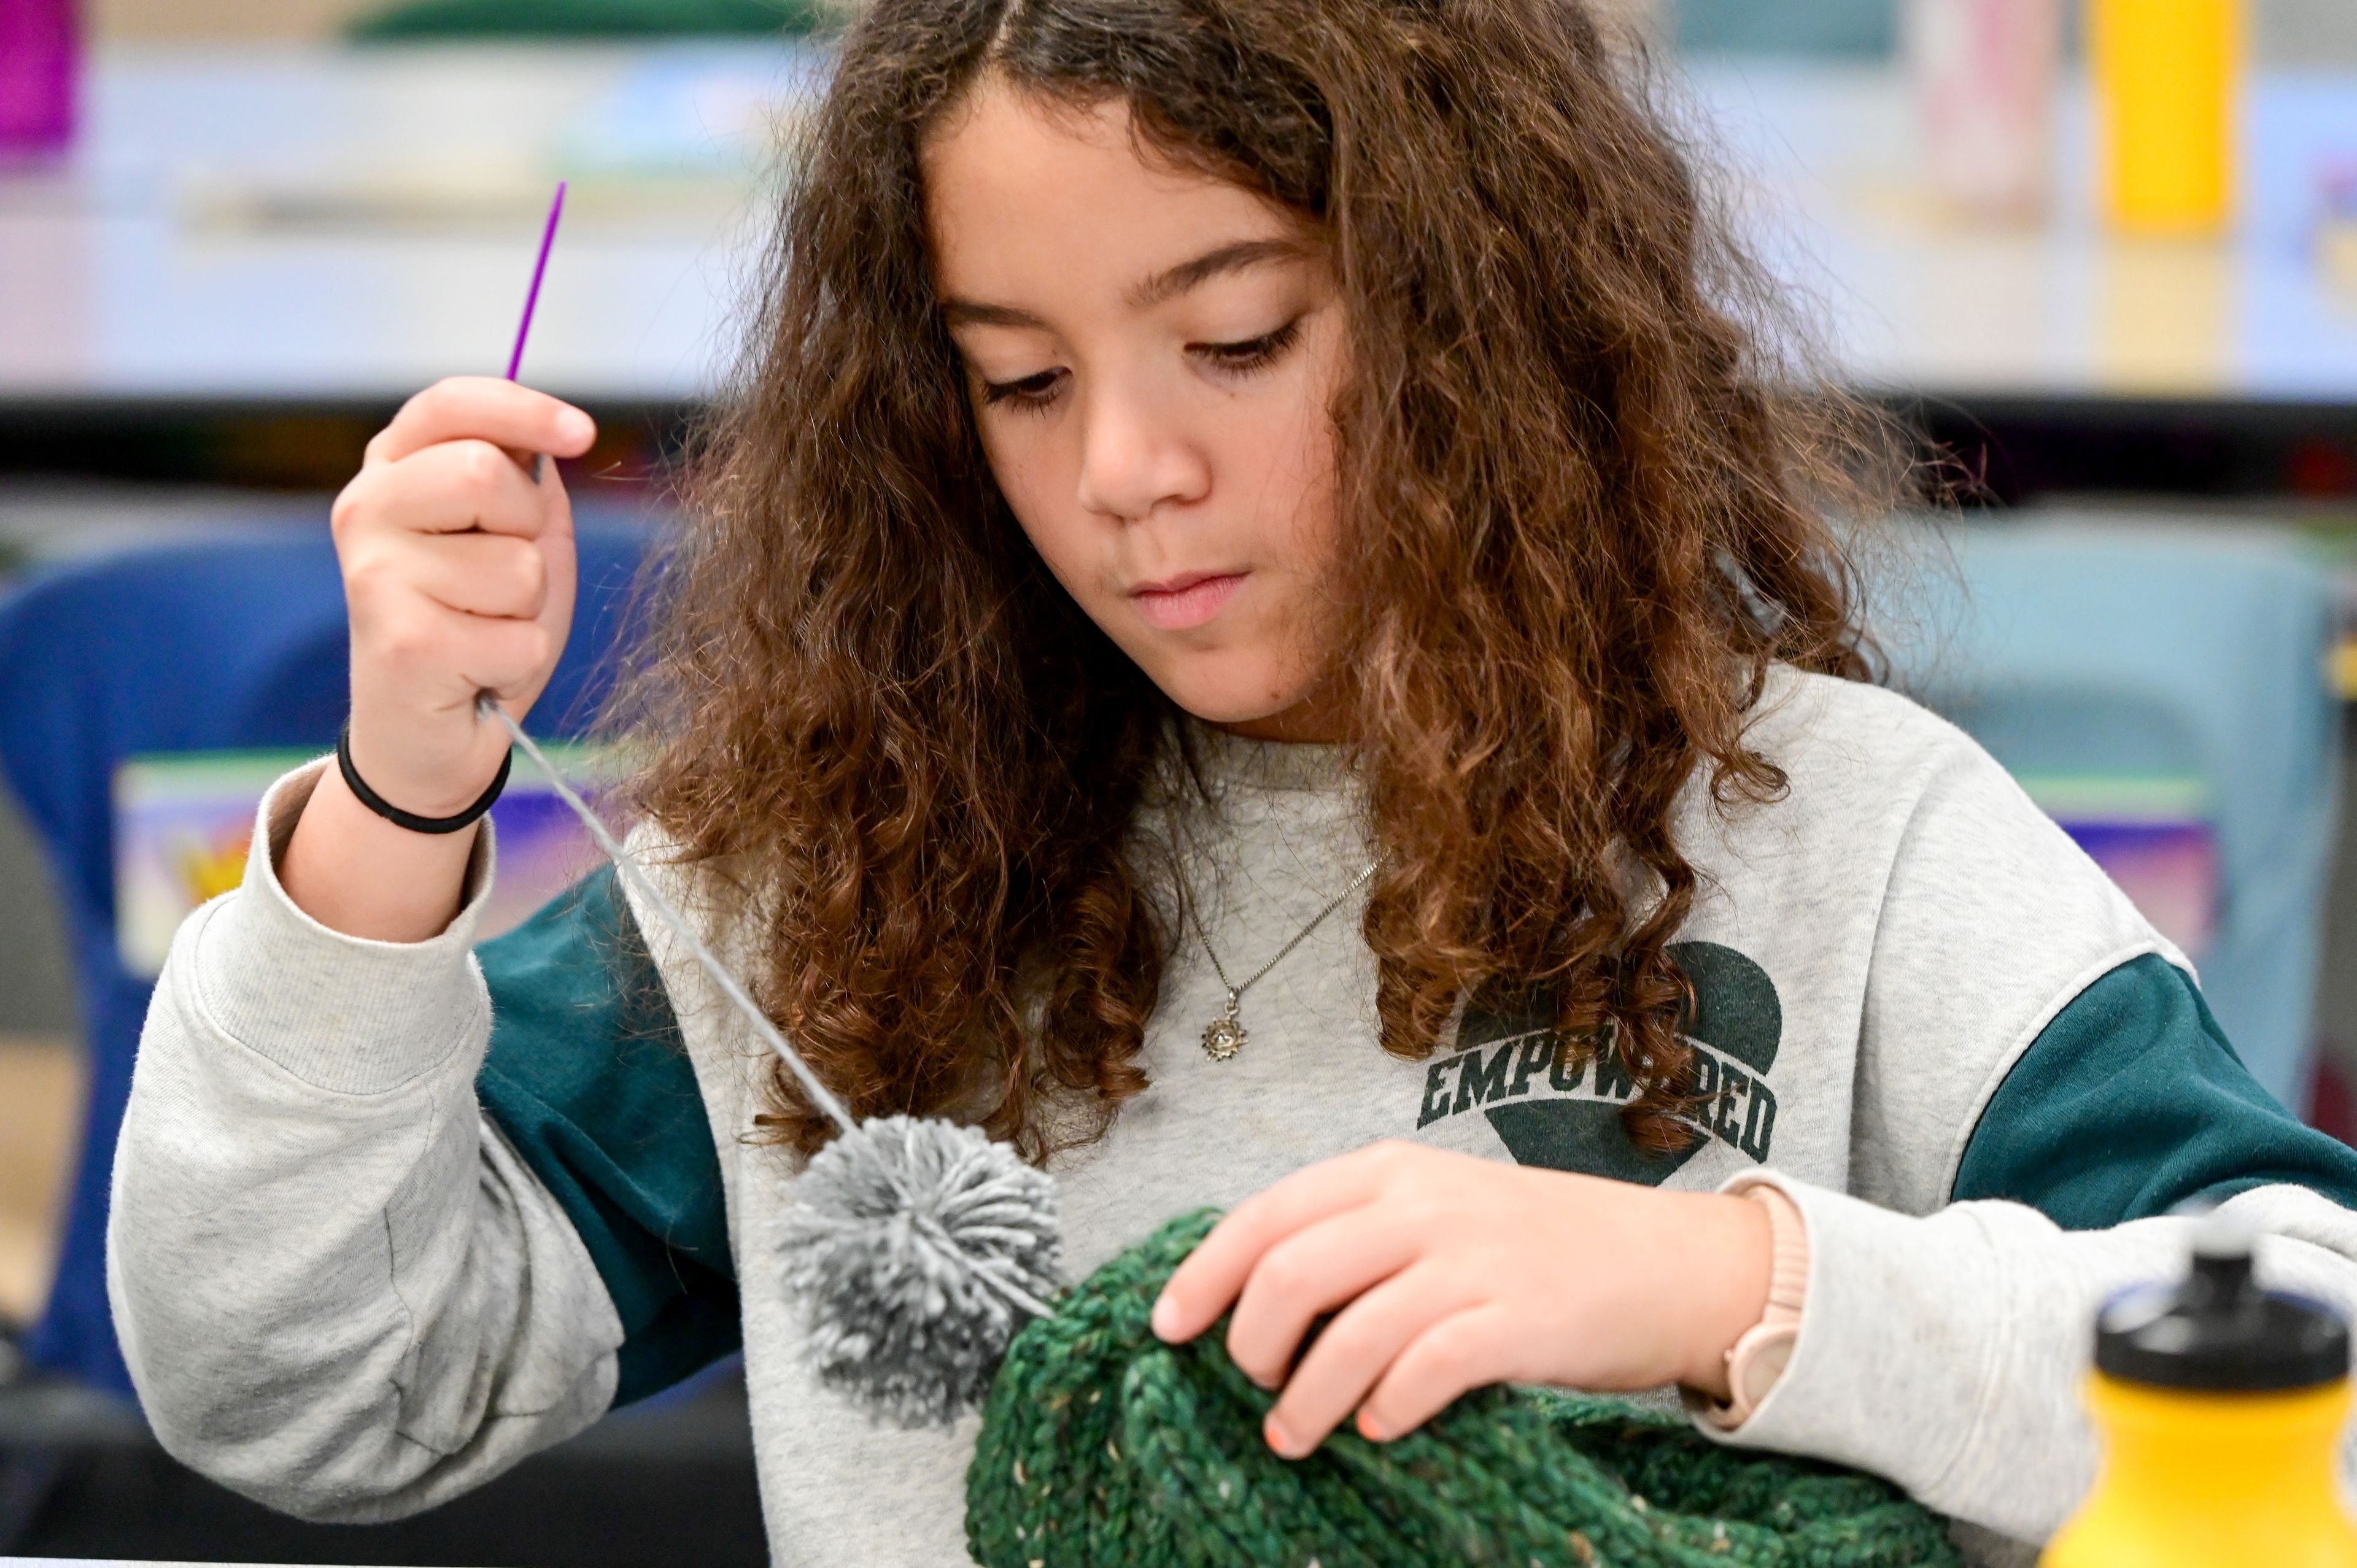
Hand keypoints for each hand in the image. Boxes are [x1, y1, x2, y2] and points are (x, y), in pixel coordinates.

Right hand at [330, 376, 596, 817]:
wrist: (429, 735)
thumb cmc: (479, 625)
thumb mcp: (514, 539)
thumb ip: (525, 481)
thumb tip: (548, 438)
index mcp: (391, 471)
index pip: (450, 405)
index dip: (522, 409)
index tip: (582, 433)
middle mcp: (364, 511)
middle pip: (483, 471)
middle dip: (526, 526)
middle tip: (506, 575)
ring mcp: (374, 576)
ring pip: (516, 564)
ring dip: (528, 606)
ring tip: (486, 628)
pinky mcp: (402, 644)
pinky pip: (519, 635)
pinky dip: (521, 658)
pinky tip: (478, 671)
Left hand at [1149, 1141, 1771, 1458]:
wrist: (1670, 1264)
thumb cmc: (1539, 1248)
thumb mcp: (1438, 1213)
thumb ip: (1358, 1240)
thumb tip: (1252, 1304)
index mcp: (1389, 1171)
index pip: (1265, 1215)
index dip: (1203, 1275)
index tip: (1168, 1328)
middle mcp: (1422, 1205)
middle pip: (1289, 1274)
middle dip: (1249, 1344)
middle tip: (1254, 1387)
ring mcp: (1471, 1261)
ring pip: (1346, 1333)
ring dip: (1304, 1400)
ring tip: (1294, 1435)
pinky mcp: (1516, 1321)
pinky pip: (1422, 1370)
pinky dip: (1384, 1408)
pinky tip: (1381, 1429)